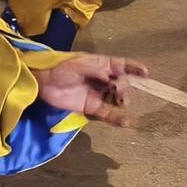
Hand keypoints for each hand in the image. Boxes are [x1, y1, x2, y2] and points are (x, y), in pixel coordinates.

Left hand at [33, 54, 147, 126]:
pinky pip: (108, 115)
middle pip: (123, 84)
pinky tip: (126, 121)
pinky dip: (118, 119)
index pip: (121, 65)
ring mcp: (98, 94)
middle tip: (116, 88)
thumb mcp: (77, 64)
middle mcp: (102, 80)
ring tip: (120, 99)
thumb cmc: (58, 68)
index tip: (145, 73)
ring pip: (118, 99)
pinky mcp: (92, 108)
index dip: (133, 68)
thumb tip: (111, 77)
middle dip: (125, 86)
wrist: (41, 82)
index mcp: (99, 64)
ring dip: (122, 99)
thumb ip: (95, 70)